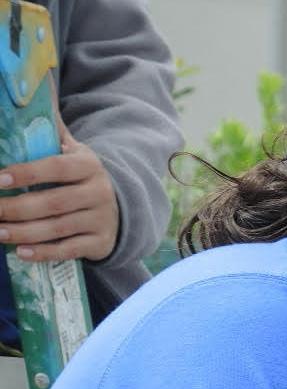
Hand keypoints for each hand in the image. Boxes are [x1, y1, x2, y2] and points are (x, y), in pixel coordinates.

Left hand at [0, 125, 119, 262]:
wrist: (120, 208)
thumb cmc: (81, 177)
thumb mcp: (74, 152)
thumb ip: (52, 130)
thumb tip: (36, 88)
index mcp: (89, 165)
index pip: (57, 168)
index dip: (27, 174)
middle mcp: (99, 192)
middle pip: (54, 202)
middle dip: (17, 209)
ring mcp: (102, 219)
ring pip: (58, 228)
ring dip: (24, 233)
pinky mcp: (101, 243)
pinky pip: (70, 250)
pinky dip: (45, 253)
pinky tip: (21, 253)